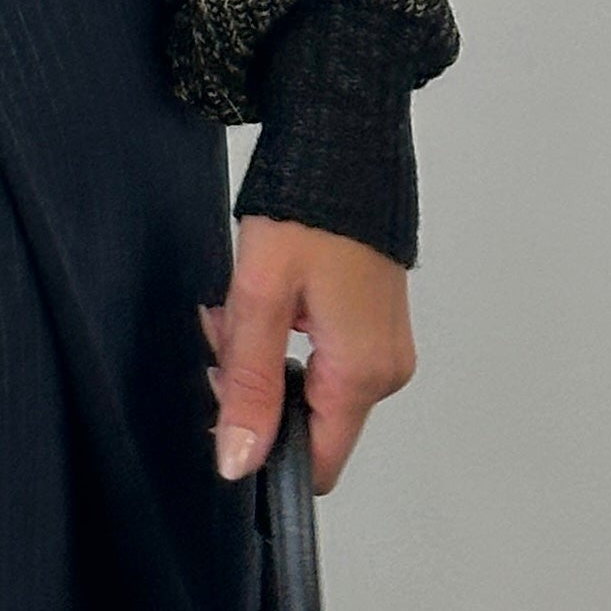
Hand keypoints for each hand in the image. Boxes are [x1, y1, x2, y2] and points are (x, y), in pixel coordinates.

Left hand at [201, 213, 413, 492]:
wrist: (344, 147)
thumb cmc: (308, 210)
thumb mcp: (261, 299)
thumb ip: (250, 386)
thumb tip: (240, 460)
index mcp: (362, 373)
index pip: (316, 463)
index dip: (262, 446)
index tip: (226, 401)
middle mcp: (385, 370)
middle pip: (306, 422)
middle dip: (254, 389)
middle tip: (225, 332)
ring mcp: (384, 348)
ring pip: (308, 388)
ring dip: (264, 358)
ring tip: (242, 305)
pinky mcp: (375, 327)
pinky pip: (323, 359)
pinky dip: (286, 338)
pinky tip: (267, 299)